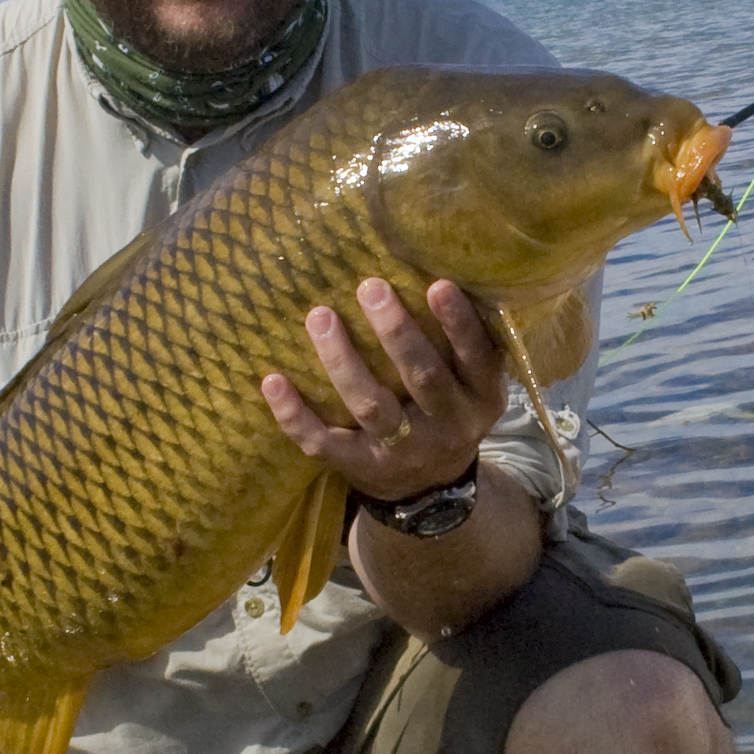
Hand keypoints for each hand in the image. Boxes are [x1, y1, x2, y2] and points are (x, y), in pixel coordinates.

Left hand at [260, 277, 506, 501]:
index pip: (476, 357)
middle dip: (395, 333)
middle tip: (370, 287)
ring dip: (342, 361)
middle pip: (422, 378)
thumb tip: (440, 266)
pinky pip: (324, 443)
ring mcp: (402, 451)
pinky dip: (295, 416)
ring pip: (370, 406)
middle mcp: (447, 426)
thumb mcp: (475, 382)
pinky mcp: (361, 466)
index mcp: (480, 398)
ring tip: (320, 316)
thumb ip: (466, 341)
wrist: (431, 486)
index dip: (458, 324)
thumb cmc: (449, 407)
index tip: (437, 284)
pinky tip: (273, 382)